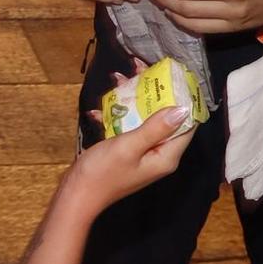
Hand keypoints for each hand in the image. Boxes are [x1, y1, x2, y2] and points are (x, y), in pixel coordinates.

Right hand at [68, 77, 194, 211]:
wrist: (75, 195)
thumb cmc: (102, 172)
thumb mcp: (129, 146)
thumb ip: (156, 127)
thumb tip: (183, 108)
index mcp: (166, 156)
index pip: (187, 124)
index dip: (183, 99)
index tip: (173, 75)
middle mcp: (158, 155)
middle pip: (165, 118)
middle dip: (154, 92)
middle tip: (139, 69)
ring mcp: (142, 153)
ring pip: (144, 118)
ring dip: (132, 99)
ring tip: (118, 79)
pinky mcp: (126, 152)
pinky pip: (128, 126)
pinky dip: (116, 114)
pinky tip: (99, 108)